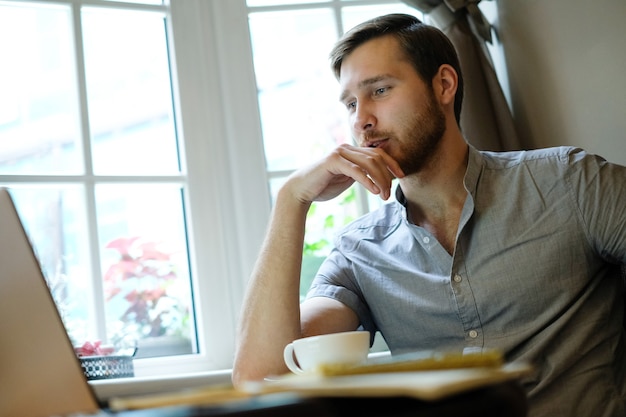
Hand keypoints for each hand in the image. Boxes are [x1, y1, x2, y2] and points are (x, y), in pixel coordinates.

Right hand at [286, 144, 404, 203]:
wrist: (301, 190)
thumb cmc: (323, 186)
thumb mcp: (347, 179)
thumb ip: (360, 175)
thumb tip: (377, 178)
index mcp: (351, 151)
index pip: (378, 154)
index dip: (392, 164)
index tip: (401, 176)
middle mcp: (346, 148)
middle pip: (376, 158)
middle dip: (387, 176)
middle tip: (389, 193)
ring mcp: (340, 153)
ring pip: (369, 163)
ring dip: (380, 180)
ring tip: (383, 195)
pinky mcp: (333, 161)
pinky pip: (356, 170)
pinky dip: (367, 180)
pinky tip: (374, 191)